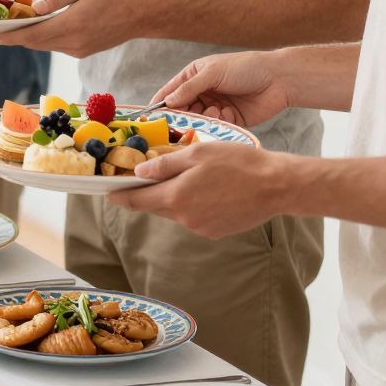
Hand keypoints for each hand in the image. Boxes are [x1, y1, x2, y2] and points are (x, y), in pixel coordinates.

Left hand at [0, 0, 153, 57]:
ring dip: (31, 38)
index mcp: (71, 25)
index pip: (33, 35)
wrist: (141, 15)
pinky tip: (41, 29)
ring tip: (16, 28)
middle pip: (36, 43)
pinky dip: (46, 39)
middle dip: (16, 38)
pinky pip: (58, 46)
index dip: (11, 37)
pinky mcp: (84, 52)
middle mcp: (73, 43)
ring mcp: (78, 50)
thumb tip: (34, 9)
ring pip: (46, 46)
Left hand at [108, 142, 291, 238]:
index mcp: (176, 197)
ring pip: (176, 211)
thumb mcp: (197, 154)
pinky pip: (193, 217)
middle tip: (145, 177)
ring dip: (173, 197)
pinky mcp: (215, 231)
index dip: (121, 196)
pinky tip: (207, 189)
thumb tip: (139, 173)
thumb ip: (165, 165)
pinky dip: (192, 204)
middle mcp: (185, 218)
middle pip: (156, 206)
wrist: (277, 186)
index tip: (107, 192)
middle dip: (148, 193)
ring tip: (187, 178)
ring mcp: (200, 227)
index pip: (137, 201)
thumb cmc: (239, 164)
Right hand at [152, 51, 292, 128]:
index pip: (170, 92)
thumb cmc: (245, 68)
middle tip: (183, 122)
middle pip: (182, 110)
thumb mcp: (213, 73)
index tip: (151, 118)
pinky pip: (215, 126)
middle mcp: (202, 92)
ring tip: (214, 112)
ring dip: (202, 118)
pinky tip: (227, 114)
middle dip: (181, 116)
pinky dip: (218, 122)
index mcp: (194, 76)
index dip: (160, 104)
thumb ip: (189, 88)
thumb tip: (168, 102)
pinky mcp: (229, 120)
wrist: (279, 79)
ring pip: (198, 120)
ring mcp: (215, 107)